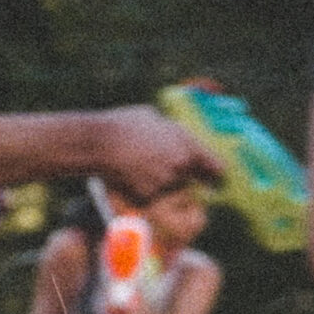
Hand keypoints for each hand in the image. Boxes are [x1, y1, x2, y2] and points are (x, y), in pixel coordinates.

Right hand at [91, 108, 222, 202]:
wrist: (98, 142)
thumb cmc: (123, 124)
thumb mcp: (153, 117)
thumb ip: (170, 131)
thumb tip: (172, 134)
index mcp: (187, 146)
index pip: (215, 167)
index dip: (215, 174)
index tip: (215, 179)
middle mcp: (181, 167)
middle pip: (187, 176)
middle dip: (176, 172)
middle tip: (155, 163)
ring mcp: (164, 183)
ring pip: (166, 185)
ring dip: (156, 179)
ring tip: (134, 164)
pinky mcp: (147, 196)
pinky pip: (147, 194)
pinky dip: (139, 188)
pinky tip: (125, 174)